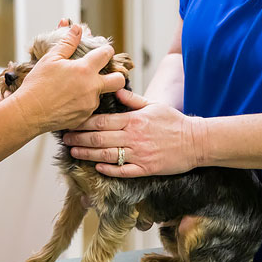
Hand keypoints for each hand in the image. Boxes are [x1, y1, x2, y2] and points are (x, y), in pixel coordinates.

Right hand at [11, 24, 126, 133]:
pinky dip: (83, 102)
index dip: (105, 50)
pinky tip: (68, 100)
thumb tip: (77, 28)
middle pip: (119, 80)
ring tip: (74, 87)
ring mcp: (90, 104)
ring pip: (102, 94)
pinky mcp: (84, 117)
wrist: (29, 112)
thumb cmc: (38, 84)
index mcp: (85, 70)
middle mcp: (92, 87)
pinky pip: (90, 108)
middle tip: (104, 73)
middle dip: (116, 75)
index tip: (101, 52)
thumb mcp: (51, 58)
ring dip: (94, 89)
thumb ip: (67, 42)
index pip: (106, 54)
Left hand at [62, 89, 206, 176]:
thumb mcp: (154, 105)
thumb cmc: (174, 122)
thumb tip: (117, 90)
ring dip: (88, 154)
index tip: (71, 122)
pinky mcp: (146, 168)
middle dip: (80, 138)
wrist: (196, 141)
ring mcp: (139, 154)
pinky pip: (124, 170)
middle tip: (65, 139)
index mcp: (134, 120)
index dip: (83, 123)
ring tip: (74, 152)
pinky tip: (97, 168)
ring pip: (107, 155)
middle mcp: (133, 137)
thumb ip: (133, 100)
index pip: (102, 121)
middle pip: (100, 138)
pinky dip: (109, 169)